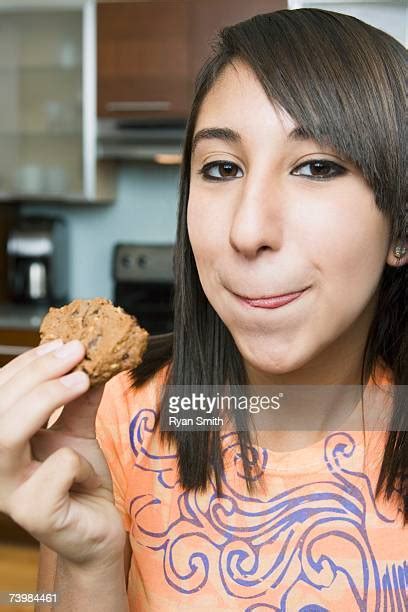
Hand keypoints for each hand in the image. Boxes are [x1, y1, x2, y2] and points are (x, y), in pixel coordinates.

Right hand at [0, 339, 125, 567]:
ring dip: (46, 398)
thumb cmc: (82, 480)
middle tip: (77, 352)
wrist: (98, 528)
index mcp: (2, 442)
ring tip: (83, 380)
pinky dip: (81, 459)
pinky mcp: (32, 513)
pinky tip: (88, 475)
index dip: (26, 365)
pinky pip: (57, 467)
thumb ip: (78, 397)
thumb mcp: (79, 429)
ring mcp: (7, 492)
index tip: (61, 343)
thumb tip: (89, 355)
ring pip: (7, 435)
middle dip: (37, 373)